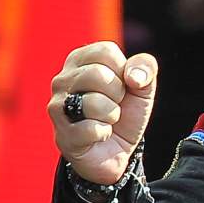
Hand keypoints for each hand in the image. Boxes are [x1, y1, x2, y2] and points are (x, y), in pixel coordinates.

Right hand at [47, 42, 157, 184]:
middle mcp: (62, 80)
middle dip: (117, 93)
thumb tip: (133, 76)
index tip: (121, 84)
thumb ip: (145, 68)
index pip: (105, 52)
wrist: (117, 151)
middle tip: (114, 104)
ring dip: (112, 115)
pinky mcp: (62, 135)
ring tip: (106, 119)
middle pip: (98, 74)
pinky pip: (92, 129)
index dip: (123, 70)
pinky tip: (100, 135)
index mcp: (79, 60)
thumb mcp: (143, 86)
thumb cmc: (125, 112)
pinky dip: (105, 133)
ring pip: (94, 102)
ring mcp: (57, 108)